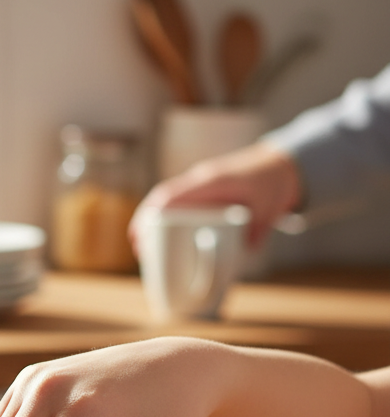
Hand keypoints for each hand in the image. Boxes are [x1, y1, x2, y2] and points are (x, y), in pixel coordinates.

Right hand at [131, 141, 301, 248]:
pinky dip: (160, 215)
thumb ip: (258, 231)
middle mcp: (200, 179)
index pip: (173, 194)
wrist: (280, 163)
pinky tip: (155, 233)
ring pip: (164, 198)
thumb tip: (245, 253)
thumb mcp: (269, 209)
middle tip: (136, 245)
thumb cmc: (272, 184)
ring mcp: (198, 183)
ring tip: (139, 243)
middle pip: (161, 197)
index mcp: (212, 181)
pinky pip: (174, 199)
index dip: (153, 213)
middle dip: (144, 220)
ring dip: (148, 218)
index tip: (141, 232)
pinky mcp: (200, 189)